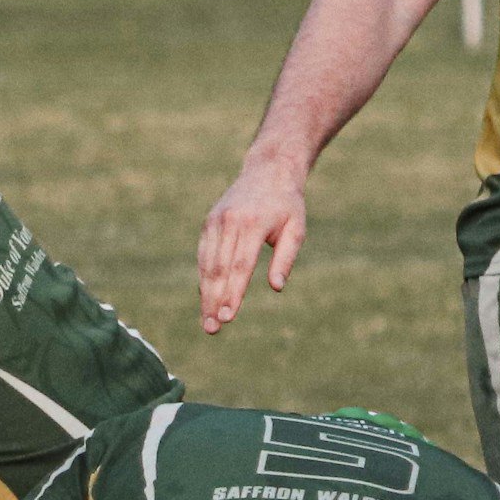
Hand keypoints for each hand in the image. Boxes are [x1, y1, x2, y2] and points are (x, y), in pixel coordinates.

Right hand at [197, 157, 308, 334]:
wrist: (268, 171)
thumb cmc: (287, 205)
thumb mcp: (296, 229)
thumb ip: (285, 258)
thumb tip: (276, 287)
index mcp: (253, 224)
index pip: (240, 266)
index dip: (232, 294)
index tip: (228, 317)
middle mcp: (230, 222)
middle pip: (218, 269)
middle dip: (214, 301)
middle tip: (212, 329)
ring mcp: (215, 222)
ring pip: (207, 264)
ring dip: (205, 295)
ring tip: (206, 321)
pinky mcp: (209, 223)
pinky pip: (203, 255)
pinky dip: (203, 278)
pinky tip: (205, 299)